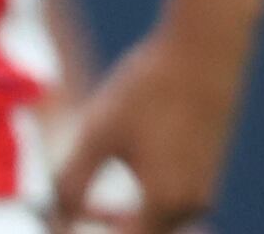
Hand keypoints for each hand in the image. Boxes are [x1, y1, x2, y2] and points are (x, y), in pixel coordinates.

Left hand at [51, 11, 253, 230]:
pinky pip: (171, 206)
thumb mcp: (99, 131)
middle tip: (69, 211)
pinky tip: (124, 168)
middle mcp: (190, 206)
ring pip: (156, 224)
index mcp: (164, 203)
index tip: (62, 223)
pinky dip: (144, 201)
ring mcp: (203, 191)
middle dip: (105, 229)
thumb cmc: (150, 85)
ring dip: (123, 218)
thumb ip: (72, 182)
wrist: (204, 47)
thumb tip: (55, 216)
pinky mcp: (207, 173)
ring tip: (90, 196)